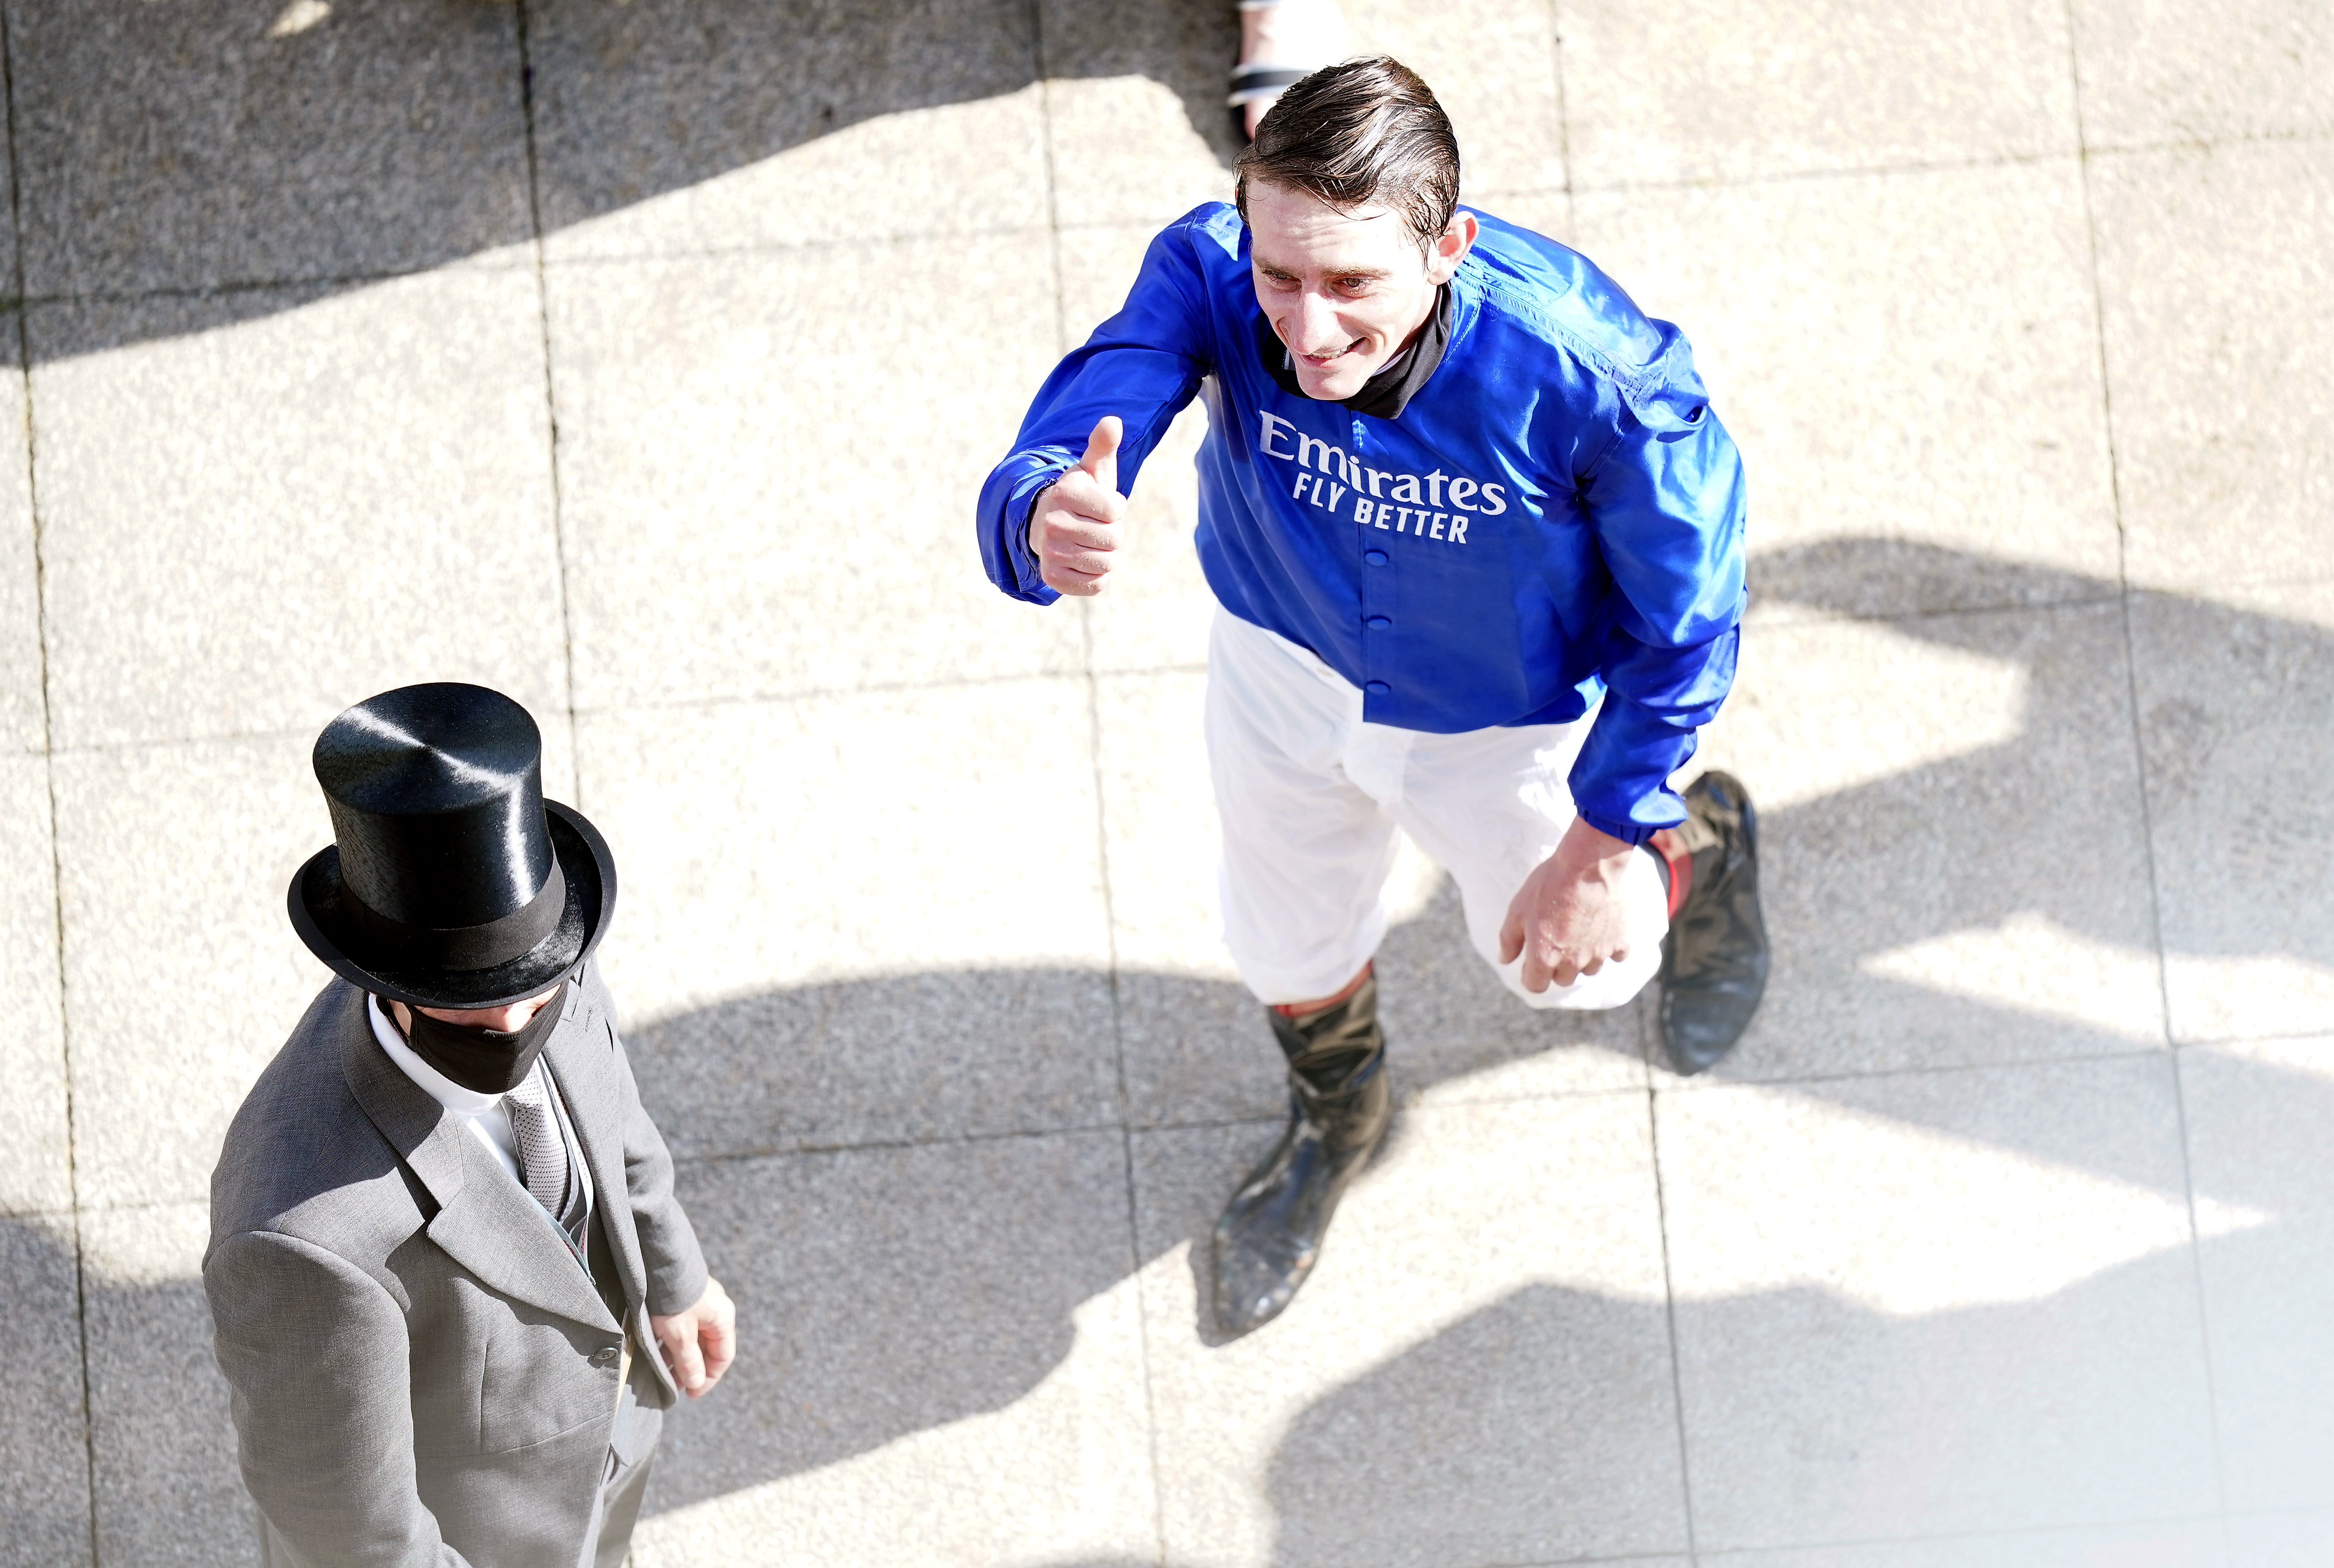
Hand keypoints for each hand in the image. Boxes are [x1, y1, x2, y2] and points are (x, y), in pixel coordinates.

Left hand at [649, 1277, 735, 1398]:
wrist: (659, 1261)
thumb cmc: (673, 1299)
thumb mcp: (680, 1335)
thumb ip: (690, 1361)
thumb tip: (696, 1383)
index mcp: (722, 1318)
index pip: (722, 1357)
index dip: (708, 1379)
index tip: (691, 1394)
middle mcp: (715, 1310)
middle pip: (707, 1348)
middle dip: (691, 1368)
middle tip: (673, 1385)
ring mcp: (700, 1302)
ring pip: (693, 1337)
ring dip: (679, 1356)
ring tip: (662, 1370)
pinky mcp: (684, 1298)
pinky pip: (683, 1326)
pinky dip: (672, 1341)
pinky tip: (657, 1349)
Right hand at [1030, 416, 1124, 596]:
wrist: (1047, 523)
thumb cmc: (1080, 495)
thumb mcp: (1092, 469)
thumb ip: (1103, 445)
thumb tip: (1113, 421)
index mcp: (1064, 494)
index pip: (1116, 511)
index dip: (1116, 508)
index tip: (1101, 504)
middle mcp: (1052, 523)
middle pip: (1114, 539)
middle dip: (1111, 533)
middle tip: (1093, 525)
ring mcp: (1050, 552)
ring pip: (1107, 563)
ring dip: (1106, 554)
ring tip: (1089, 542)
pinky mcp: (1052, 578)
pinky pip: (1096, 584)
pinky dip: (1097, 575)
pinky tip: (1084, 561)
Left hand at [1498, 818, 1638, 991]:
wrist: (1588, 864)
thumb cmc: (1548, 885)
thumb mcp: (1517, 910)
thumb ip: (1509, 940)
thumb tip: (1504, 960)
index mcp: (1544, 957)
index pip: (1535, 986)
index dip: (1531, 975)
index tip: (1532, 960)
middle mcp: (1572, 962)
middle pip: (1563, 980)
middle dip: (1557, 966)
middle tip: (1557, 938)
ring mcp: (1598, 954)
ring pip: (1589, 970)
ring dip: (1583, 957)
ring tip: (1579, 929)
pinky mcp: (1620, 942)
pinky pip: (1615, 955)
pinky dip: (1608, 946)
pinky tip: (1602, 926)